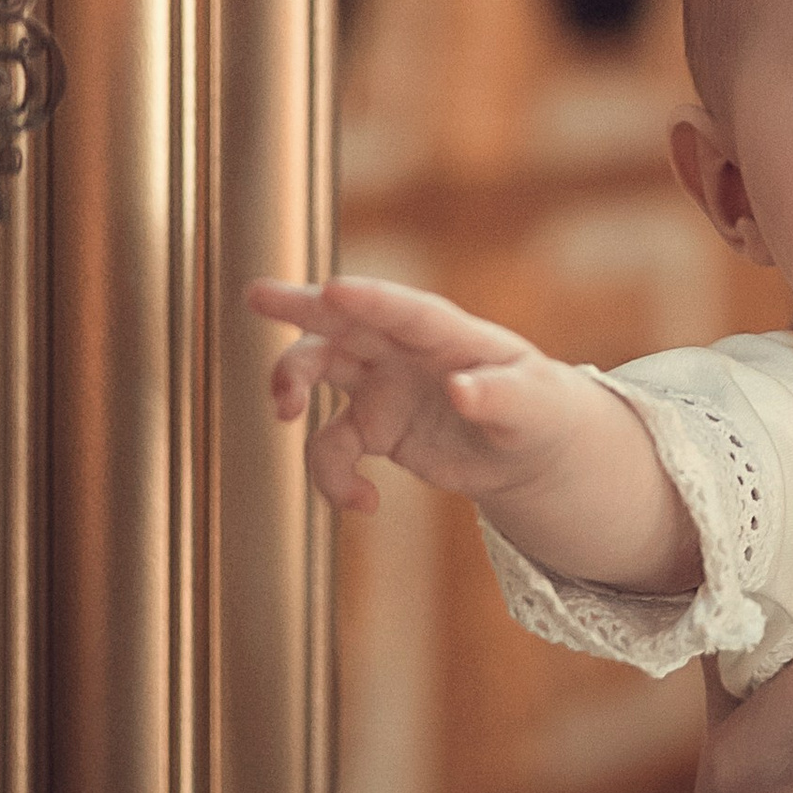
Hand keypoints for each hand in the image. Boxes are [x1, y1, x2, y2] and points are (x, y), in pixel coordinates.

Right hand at [247, 274, 587, 518]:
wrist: (524, 450)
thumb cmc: (537, 411)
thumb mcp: (533, 407)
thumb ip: (500, 396)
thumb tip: (463, 392)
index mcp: (448, 333)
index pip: (405, 311)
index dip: (368, 299)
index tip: (331, 289)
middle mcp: (404, 350)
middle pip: (343, 320)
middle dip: (298, 306)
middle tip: (256, 296)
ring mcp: (381, 384)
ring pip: (320, 369)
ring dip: (292, 383)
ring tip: (285, 414)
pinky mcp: (371, 427)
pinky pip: (332, 446)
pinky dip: (334, 477)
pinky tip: (365, 504)